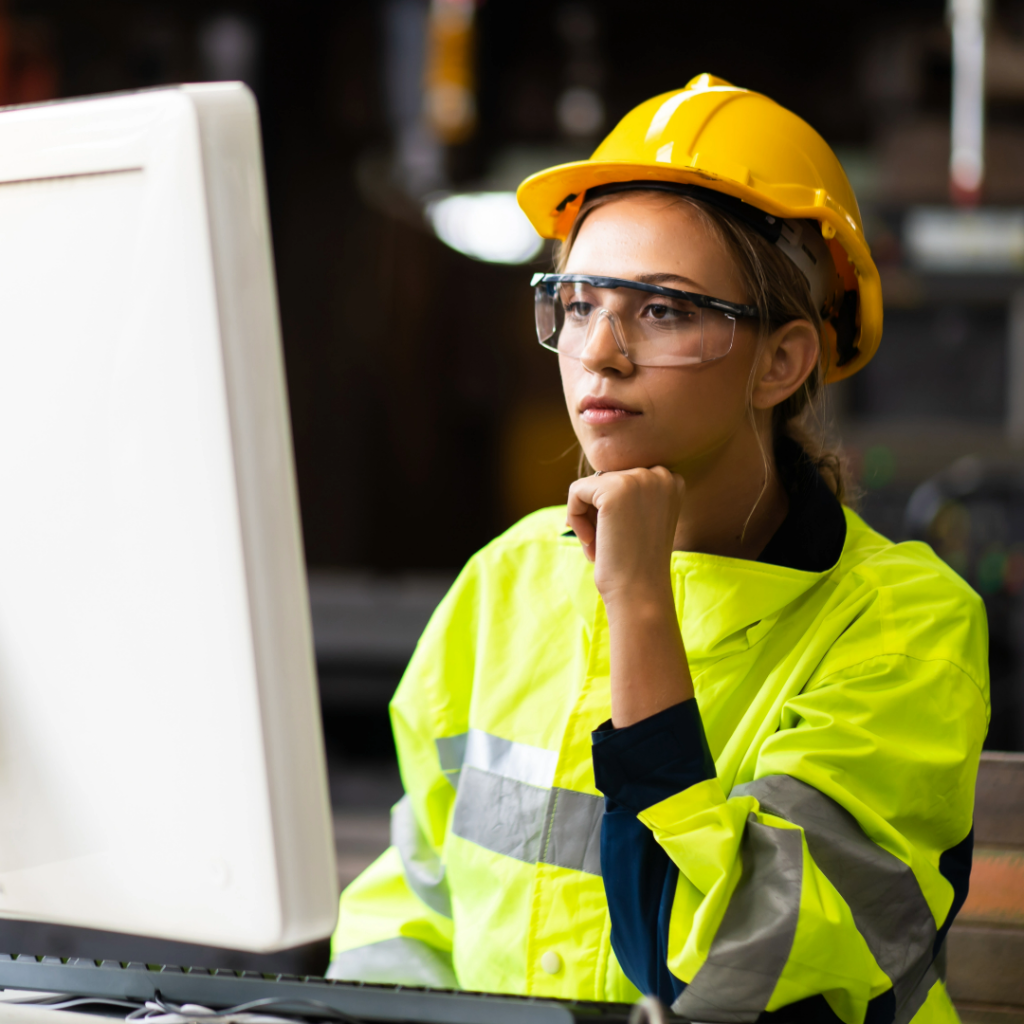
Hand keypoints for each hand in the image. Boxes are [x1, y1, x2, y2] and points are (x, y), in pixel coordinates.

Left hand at [566, 466, 685, 608]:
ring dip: (586, 519)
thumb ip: (627, 494)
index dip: (612, 511)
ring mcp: (638, 478)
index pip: (622, 480)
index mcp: (672, 480)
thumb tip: (593, 477)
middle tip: (610, 546)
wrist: (641, 592)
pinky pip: (575, 492)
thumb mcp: (641, 519)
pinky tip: (590, 542)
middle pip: (605, 480)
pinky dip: (574, 518)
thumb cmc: (636, 563)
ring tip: (600, 547)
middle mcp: (660, 474)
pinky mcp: (613, 488)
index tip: (621, 538)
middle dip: (598, 515)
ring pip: (588, 487)